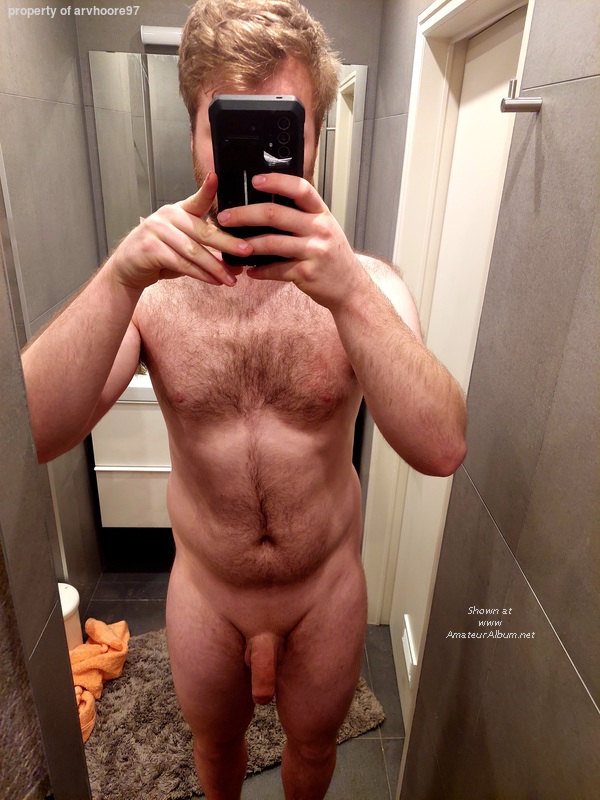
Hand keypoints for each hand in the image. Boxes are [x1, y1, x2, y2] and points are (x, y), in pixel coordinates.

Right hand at [107, 172, 251, 290]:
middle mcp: (168, 216)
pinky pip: (182, 264)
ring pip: (194, 251)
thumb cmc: (159, 255)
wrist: (128, 268)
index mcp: (178, 211)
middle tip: (246, 251)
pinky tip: (214, 281)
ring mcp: (158, 231)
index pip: (197, 199)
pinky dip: (201, 275)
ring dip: (215, 267)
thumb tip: (236, 264)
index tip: (216, 177)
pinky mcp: (151, 249)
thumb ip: (207, 251)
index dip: (207, 189)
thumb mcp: (184, 248)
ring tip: (231, 279)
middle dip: (227, 243)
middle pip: (203, 231)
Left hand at [217, 173, 367, 308]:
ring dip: (247, 244)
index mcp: (322, 214)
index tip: (255, 180)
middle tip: (225, 216)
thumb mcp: (325, 230)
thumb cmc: (333, 257)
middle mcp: (319, 229)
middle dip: (245, 214)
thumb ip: (303, 217)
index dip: (277, 181)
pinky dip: (260, 271)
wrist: (350, 288)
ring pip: (271, 243)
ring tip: (231, 245)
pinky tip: (251, 270)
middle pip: (275, 214)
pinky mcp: (306, 273)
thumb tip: (268, 207)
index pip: (300, 188)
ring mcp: (314, 252)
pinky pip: (276, 270)